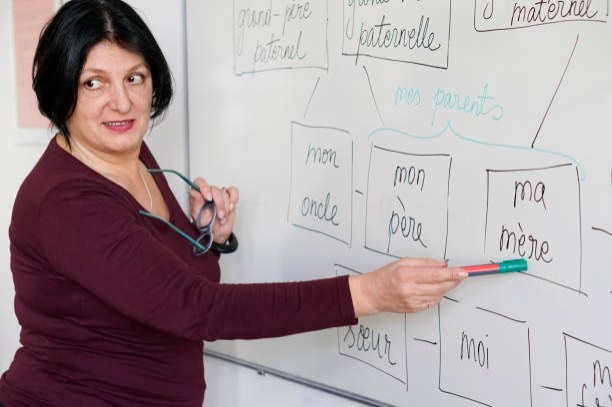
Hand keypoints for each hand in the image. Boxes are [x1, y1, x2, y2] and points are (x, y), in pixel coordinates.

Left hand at [189, 177, 238, 243]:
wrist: (216, 232)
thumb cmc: (206, 225)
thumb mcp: (198, 216)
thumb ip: (196, 203)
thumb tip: (196, 193)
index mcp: (198, 195)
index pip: (200, 183)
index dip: (204, 188)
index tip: (208, 198)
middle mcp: (208, 193)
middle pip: (215, 189)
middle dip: (219, 204)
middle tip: (219, 215)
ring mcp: (219, 195)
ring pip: (224, 193)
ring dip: (225, 208)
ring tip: (222, 217)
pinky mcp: (229, 197)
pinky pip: (233, 192)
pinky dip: (234, 199)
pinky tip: (231, 207)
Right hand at [348, 257, 466, 316]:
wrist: (372, 294)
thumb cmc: (386, 276)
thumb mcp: (403, 262)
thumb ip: (425, 263)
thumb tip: (443, 265)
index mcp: (407, 274)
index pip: (436, 274)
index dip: (452, 273)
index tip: (463, 272)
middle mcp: (410, 290)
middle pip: (440, 287)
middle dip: (453, 280)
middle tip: (461, 275)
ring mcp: (412, 302)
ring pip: (438, 295)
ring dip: (446, 288)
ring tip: (446, 280)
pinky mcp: (414, 310)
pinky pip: (432, 302)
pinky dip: (437, 295)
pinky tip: (433, 289)